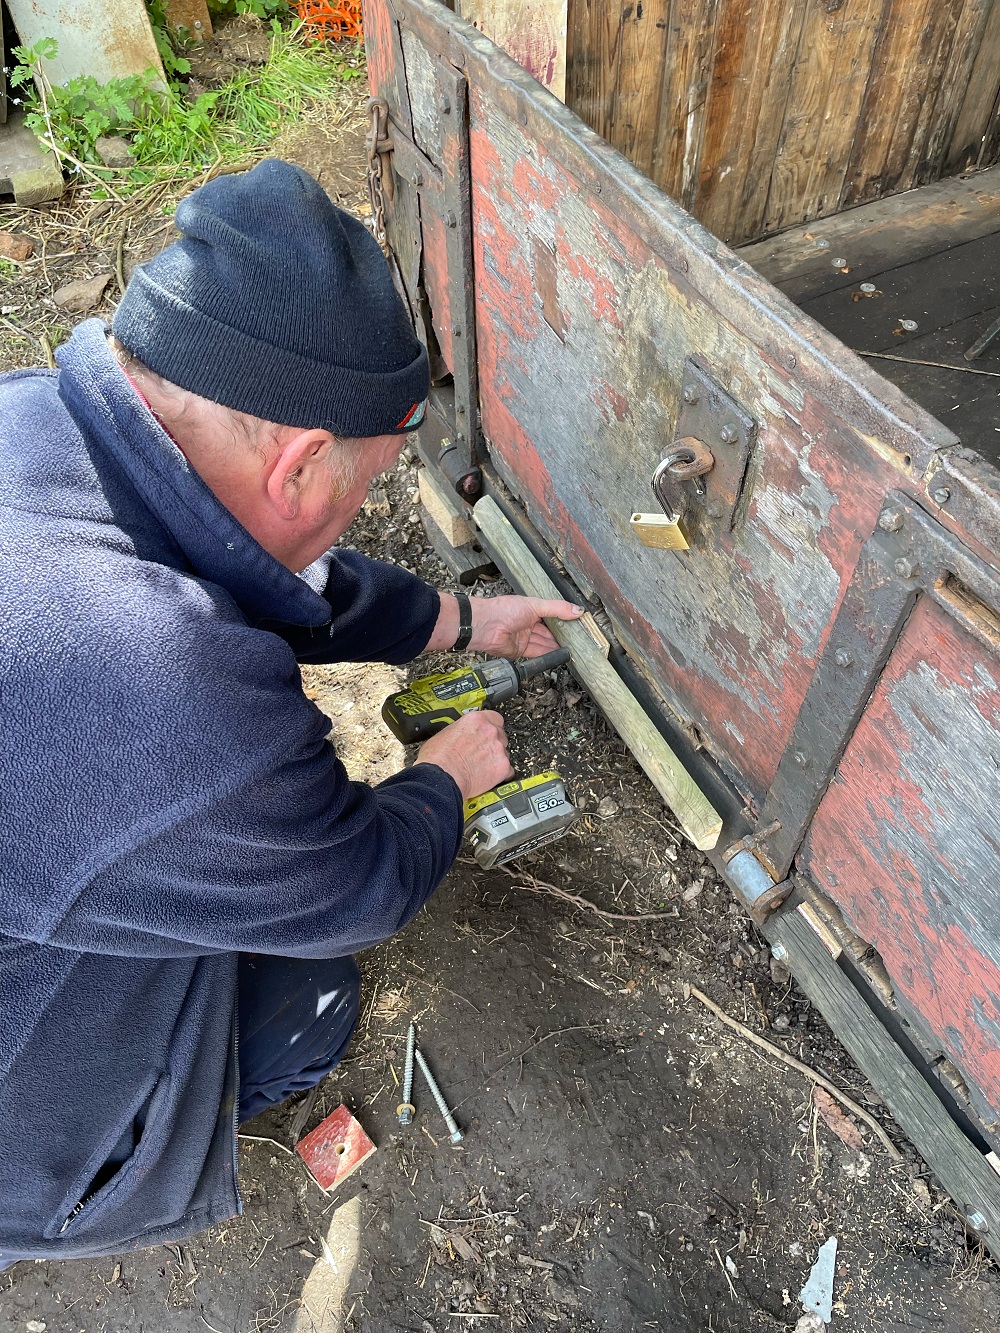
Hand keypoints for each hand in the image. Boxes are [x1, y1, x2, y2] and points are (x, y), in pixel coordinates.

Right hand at [414, 711, 512, 801]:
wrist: (441, 777)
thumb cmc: (438, 758)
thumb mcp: (445, 733)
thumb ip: (461, 731)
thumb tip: (461, 736)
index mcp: (476, 720)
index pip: (495, 718)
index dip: (491, 727)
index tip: (488, 732)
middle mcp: (490, 731)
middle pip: (501, 735)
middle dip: (493, 744)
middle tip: (482, 753)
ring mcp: (498, 749)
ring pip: (504, 753)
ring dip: (496, 759)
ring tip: (482, 767)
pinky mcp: (503, 767)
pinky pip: (508, 770)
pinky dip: (501, 775)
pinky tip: (489, 777)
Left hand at [467, 595, 582, 657]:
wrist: (486, 625)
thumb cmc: (504, 610)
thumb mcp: (535, 605)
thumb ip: (557, 608)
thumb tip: (577, 610)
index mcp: (530, 609)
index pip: (551, 614)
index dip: (563, 618)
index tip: (576, 623)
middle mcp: (527, 623)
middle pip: (548, 631)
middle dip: (561, 634)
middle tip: (578, 638)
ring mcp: (524, 637)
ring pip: (544, 642)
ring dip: (557, 645)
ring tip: (573, 647)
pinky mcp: (520, 650)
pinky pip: (537, 653)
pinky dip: (548, 654)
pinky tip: (559, 654)